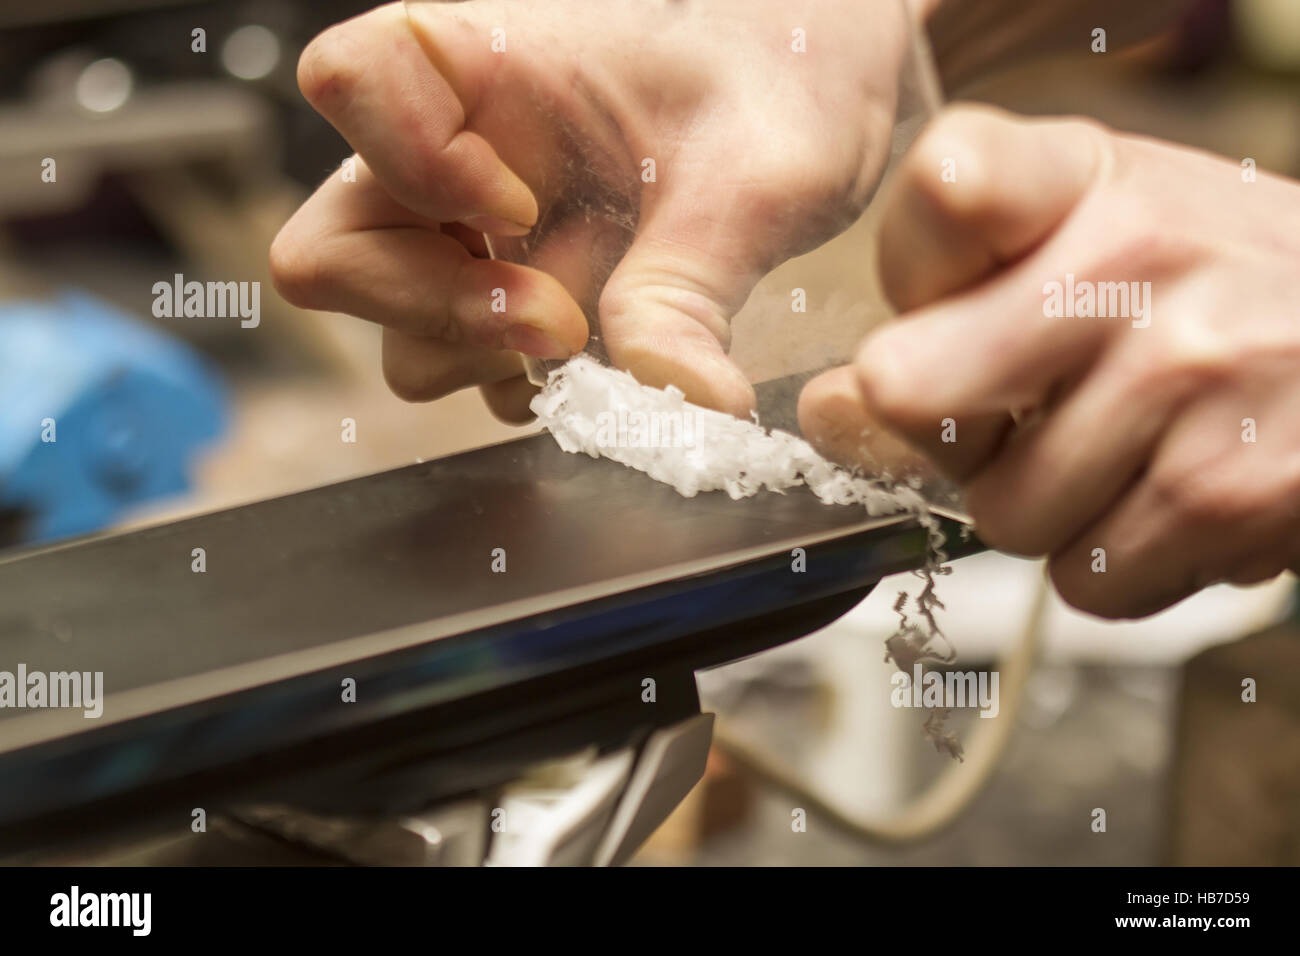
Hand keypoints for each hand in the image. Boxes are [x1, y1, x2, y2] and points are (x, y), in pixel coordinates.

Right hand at [270, 0, 909, 419]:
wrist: (818, 99)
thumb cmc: (784, 80)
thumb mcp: (757, 174)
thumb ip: (694, 284)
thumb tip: (680, 405)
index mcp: (484, 59)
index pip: (351, 81)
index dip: (413, 162)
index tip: (519, 206)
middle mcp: (452, 150)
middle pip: (336, 251)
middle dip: (437, 309)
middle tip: (559, 326)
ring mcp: (475, 235)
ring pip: (403, 334)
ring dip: (489, 363)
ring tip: (596, 339)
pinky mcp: (514, 296)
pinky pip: (476, 370)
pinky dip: (533, 387)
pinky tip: (611, 357)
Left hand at [814, 104, 1299, 617]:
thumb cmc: (1199, 282)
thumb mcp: (1078, 229)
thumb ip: (941, 297)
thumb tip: (828, 411)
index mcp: (1079, 175)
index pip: (940, 190)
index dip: (915, 270)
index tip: (949, 292)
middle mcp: (1138, 257)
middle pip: (911, 396)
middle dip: (953, 427)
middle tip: (1024, 407)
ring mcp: (1194, 375)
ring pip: (1004, 515)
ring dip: (1047, 505)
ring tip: (1122, 446)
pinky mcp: (1236, 491)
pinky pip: (1090, 581)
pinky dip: (1116, 560)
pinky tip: (1168, 489)